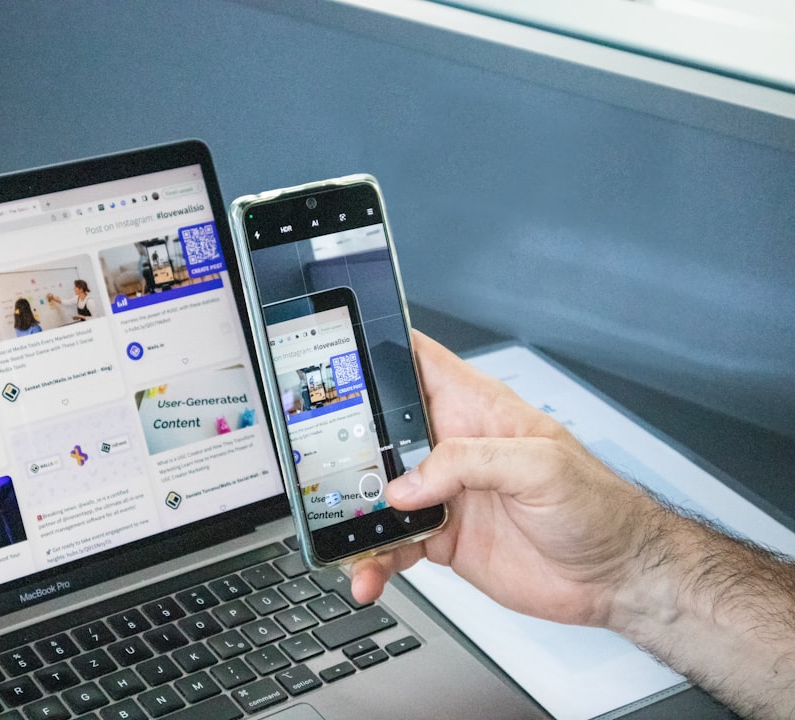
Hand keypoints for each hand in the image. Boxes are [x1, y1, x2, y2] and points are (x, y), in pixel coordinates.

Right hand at [350, 332, 657, 628]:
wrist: (616, 576)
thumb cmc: (598, 506)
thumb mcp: (541, 467)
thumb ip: (471, 462)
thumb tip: (409, 482)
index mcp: (475, 410)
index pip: (417, 362)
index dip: (377, 351)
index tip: (338, 357)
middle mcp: (452, 448)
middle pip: (381, 433)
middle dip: (346, 448)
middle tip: (324, 471)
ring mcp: (444, 494)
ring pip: (379, 496)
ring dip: (356, 517)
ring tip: (345, 542)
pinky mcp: (441, 537)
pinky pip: (392, 545)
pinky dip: (374, 561)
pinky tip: (369, 575)